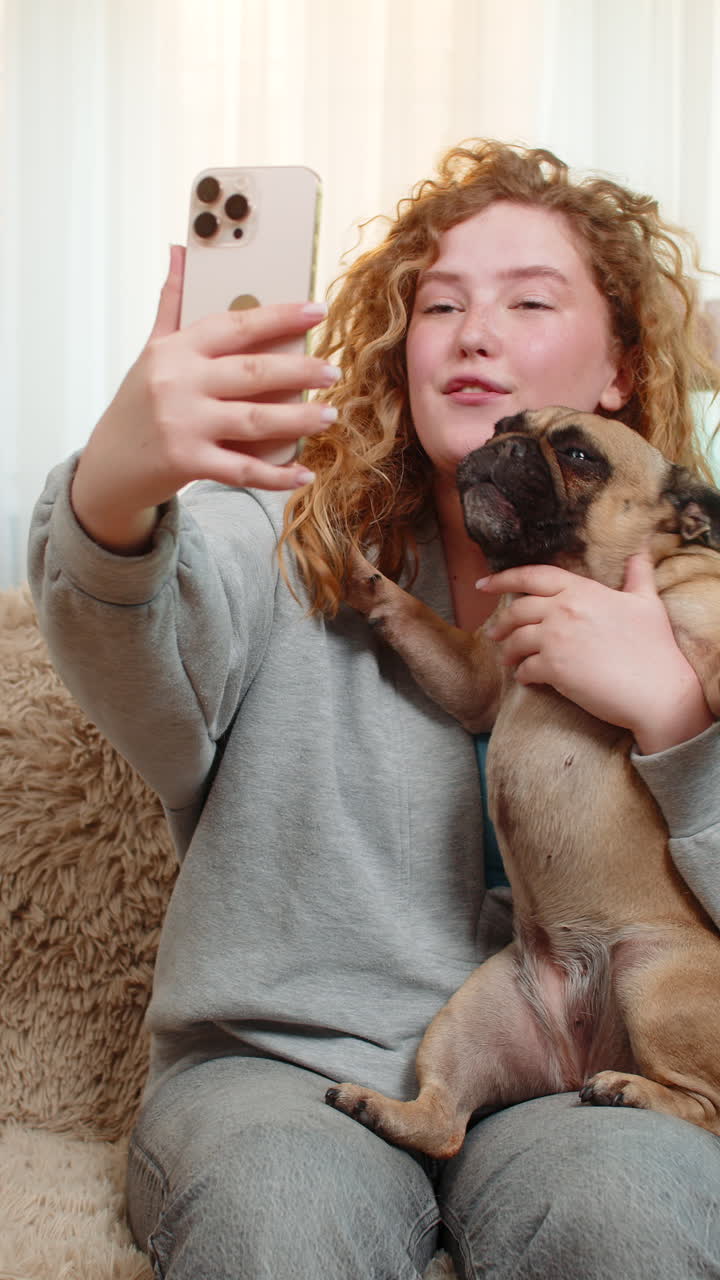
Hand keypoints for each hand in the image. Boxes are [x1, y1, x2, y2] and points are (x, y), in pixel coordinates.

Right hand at [71, 245, 336, 550]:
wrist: (109, 466)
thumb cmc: (139, 403)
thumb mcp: (151, 352)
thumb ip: (171, 304)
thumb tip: (179, 250)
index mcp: (174, 351)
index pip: (234, 326)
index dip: (279, 316)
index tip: (318, 310)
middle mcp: (178, 383)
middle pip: (252, 373)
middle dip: (300, 370)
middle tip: (333, 371)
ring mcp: (183, 424)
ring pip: (255, 420)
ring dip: (299, 419)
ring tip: (329, 416)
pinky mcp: (187, 463)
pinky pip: (243, 470)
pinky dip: (277, 476)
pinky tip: (305, 474)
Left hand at [479, 552, 713, 752]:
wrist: (657, 689)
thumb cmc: (655, 647)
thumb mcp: (647, 602)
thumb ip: (638, 574)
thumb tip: (641, 551)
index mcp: (582, 590)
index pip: (533, 576)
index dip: (504, 578)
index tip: (483, 584)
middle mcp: (563, 610)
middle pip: (517, 610)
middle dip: (501, 622)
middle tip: (494, 633)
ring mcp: (556, 639)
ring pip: (516, 641)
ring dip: (509, 652)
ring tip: (509, 659)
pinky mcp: (554, 668)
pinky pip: (525, 669)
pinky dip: (523, 675)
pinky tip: (527, 679)